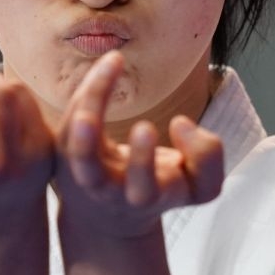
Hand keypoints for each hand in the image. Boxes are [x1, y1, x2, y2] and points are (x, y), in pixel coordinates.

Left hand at [51, 49, 225, 240]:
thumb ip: (207, 157)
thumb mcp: (200, 185)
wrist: (111, 214)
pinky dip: (90, 89)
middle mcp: (106, 188)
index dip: (144, 161)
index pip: (143, 189)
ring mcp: (82, 168)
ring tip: (109, 70)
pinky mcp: (67, 148)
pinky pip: (70, 117)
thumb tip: (180, 123)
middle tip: (122, 123)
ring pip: (72, 147)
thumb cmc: (163, 188)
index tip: (155, 126)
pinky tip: (116, 60)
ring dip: (82, 114)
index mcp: (143, 197)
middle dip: (93, 148)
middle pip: (93, 176)